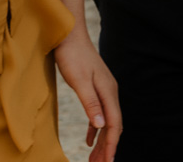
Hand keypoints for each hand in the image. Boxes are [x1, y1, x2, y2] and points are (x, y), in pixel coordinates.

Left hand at [54, 32, 120, 161]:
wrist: (67, 33)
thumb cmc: (71, 55)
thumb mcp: (79, 80)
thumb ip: (91, 103)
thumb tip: (101, 126)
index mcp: (108, 92)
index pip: (114, 125)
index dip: (111, 146)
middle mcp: (109, 92)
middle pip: (112, 126)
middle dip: (107, 148)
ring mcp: (103, 90)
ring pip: (106, 121)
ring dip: (101, 141)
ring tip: (95, 160)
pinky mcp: (94, 87)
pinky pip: (98, 114)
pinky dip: (95, 129)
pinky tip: (90, 141)